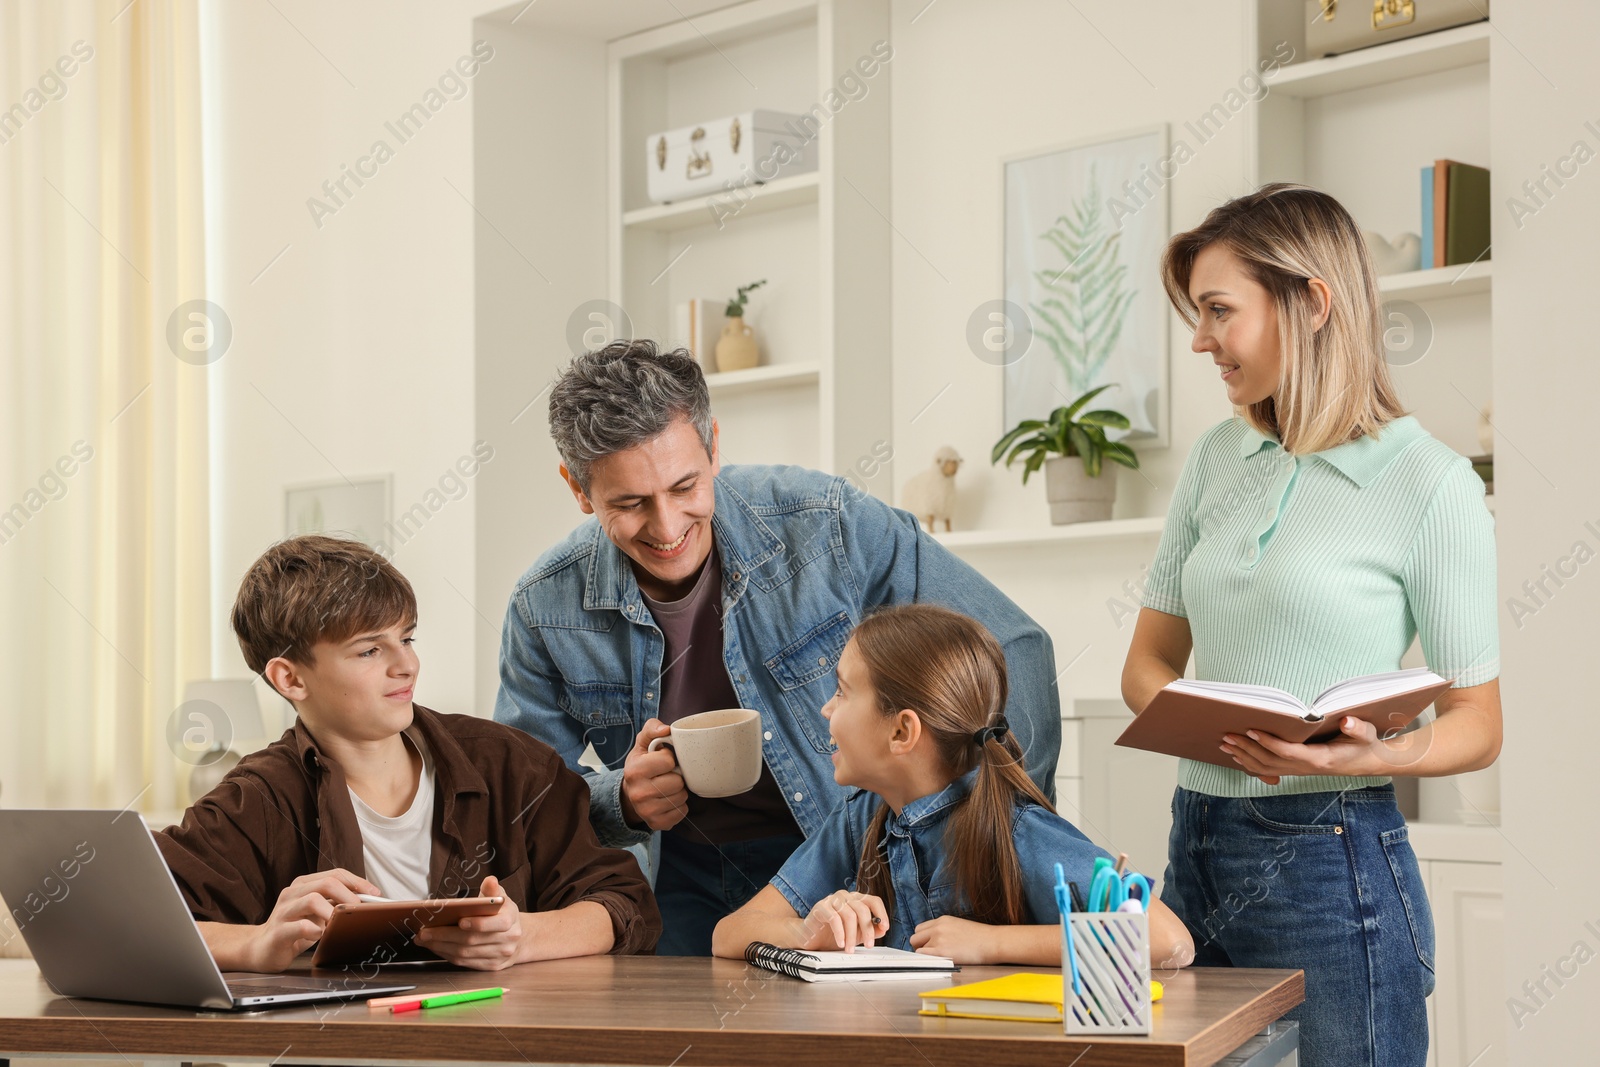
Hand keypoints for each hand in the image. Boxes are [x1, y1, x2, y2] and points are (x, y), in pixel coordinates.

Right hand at [247, 868, 378, 971]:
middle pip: (326, 883)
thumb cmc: (294, 929)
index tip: (375, 894)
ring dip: (333, 912)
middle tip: (360, 910)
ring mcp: (283, 911)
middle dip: (349, 895)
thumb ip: (334, 903)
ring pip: (312, 899)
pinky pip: (300, 927)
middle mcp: (292, 893)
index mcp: (304, 885)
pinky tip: (321, 936)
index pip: (335, 874)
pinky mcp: (278, 932)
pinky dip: (316, 930)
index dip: (358, 882)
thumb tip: (366, 900)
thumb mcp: (317, 912)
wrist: (261, 949)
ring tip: (340, 924)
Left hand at [414, 876, 525, 970]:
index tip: (460, 920)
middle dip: (445, 935)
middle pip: (473, 940)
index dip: (478, 923)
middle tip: (424, 932)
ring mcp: (500, 955)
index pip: (497, 923)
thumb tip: (490, 880)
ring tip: (424, 939)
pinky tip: (436, 948)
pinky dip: (447, 955)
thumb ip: (492, 890)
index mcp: (511, 919)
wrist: (516, 937)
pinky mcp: (491, 966)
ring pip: (466, 953)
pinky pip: (465, 963)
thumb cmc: (501, 914)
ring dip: (441, 947)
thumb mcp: (500, 898)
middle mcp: (508, 939)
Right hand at [620, 719, 688, 830]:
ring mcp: (647, 811)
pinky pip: (682, 812)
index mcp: (635, 770)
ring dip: (679, 791)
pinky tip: (668, 800)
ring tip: (667, 787)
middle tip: (666, 775)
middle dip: (676, 776)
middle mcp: (639, 793)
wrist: (631, 793)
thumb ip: (652, 728)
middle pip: (678, 782)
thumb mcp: (643, 743)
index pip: (669, 761)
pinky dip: (679, 806)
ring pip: (682, 797)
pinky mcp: (656, 823)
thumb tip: (666, 729)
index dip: (669, 759)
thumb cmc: (642, 763)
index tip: (661, 761)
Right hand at [797, 890, 887, 951]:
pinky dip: (840, 933)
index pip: (873, 900)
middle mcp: (845, 896)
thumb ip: (870, 930)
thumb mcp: (856, 934)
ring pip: (849, 915)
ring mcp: (832, 899)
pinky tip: (840, 943)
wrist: (809, 937)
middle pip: (863, 909)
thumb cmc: (832, 934)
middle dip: (867, 930)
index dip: (881, 913)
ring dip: (852, 936)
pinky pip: (834, 918)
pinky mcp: (821, 906)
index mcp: (856, 899)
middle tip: (868, 945)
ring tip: (850, 949)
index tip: (885, 927)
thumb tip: (883, 928)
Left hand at [909, 916, 996, 963]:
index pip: (920, 929)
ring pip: (918, 950)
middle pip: (915, 938)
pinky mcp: (942, 952)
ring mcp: (939, 939)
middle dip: (919, 947)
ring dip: (925, 956)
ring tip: (938, 961)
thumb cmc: (980, 937)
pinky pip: (923, 957)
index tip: (927, 946)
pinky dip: (926, 961)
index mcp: (942, 920)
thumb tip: (934, 941)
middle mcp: (938, 928)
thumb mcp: (959, 926)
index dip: (922, 939)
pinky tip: (936, 964)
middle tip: (930, 955)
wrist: (992, 942)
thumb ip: (944, 930)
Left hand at [1221, 716, 1388, 784]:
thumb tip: (1347, 722)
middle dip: (1247, 749)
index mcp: (1319, 760)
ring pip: (1265, 768)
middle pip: (1270, 761)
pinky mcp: (1295, 770)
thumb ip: (1357, 728)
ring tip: (1225, 743)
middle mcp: (1305, 768)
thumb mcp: (1366, 734)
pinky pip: (1268, 770)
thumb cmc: (1364, 744)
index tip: (1251, 730)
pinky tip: (1236, 755)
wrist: (1367, 761)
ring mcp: (1298, 771)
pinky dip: (1250, 764)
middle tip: (1227, 735)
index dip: (1268, 742)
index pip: (1287, 752)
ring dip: (1244, 756)